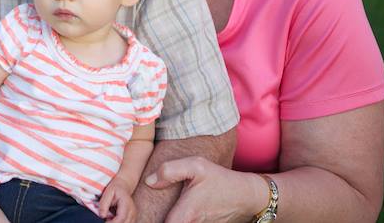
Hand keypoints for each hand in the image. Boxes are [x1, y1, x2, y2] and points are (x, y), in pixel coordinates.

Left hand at [98, 177, 136, 222]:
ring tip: (109, 219)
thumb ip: (104, 203)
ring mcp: (133, 215)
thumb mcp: (108, 192)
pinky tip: (113, 219)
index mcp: (127, 204)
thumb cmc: (115, 189)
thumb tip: (102, 215)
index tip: (105, 222)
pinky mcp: (132, 218)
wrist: (123, 186)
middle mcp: (132, 211)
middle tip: (106, 220)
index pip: (121, 218)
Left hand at [144, 157, 265, 222]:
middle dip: (155, 218)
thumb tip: (149, 181)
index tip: (136, 215)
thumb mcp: (196, 166)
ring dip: (166, 217)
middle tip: (140, 213)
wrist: (247, 195)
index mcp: (186, 214)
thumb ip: (169, 170)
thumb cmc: (220, 179)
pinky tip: (175, 210)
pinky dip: (178, 218)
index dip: (147, 219)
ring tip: (158, 209)